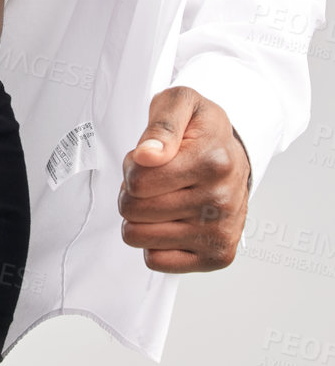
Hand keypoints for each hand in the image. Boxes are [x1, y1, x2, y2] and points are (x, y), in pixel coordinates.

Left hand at [118, 85, 251, 272]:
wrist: (233, 156)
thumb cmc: (201, 131)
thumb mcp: (181, 104)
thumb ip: (162, 124)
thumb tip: (147, 156)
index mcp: (213, 161)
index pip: (136, 181)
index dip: (131, 167)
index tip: (149, 158)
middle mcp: (221, 201)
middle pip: (133, 210)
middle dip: (132, 192)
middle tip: (154, 179)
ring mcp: (221, 233)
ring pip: (138, 237)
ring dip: (140, 218)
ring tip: (161, 198)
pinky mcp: (217, 257)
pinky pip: (156, 261)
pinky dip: (153, 243)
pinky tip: (170, 222)